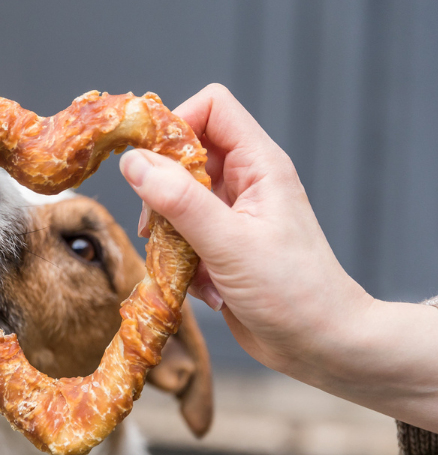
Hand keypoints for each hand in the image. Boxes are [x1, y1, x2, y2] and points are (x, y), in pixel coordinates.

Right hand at [119, 84, 372, 380]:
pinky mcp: (221, 246)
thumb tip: (133, 162)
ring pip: (177, 200)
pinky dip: (180, 259)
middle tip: (155, 225)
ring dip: (168, 232)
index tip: (148, 163)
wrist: (320, 345)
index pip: (211, 108)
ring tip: (183, 263)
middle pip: (185, 155)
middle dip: (162, 190)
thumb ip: (179, 200)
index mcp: (259, 165)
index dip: (175, 124)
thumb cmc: (292, 291)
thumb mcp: (229, 242)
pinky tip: (201, 285)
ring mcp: (232, 215)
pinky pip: (182, 236)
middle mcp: (245, 183)